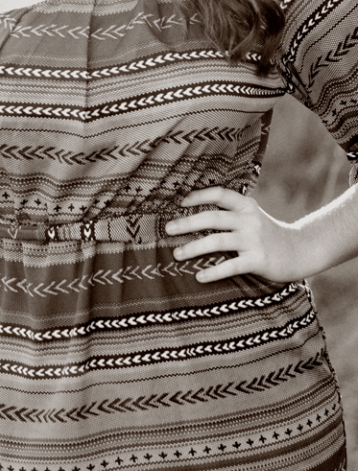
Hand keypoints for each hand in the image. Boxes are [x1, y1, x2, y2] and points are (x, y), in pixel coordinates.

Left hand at [165, 186, 308, 284]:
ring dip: (194, 247)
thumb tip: (195, 213)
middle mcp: (249, 219)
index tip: (181, 202)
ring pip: (217, 240)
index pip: (219, 194)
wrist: (300, 251)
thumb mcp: (252, 216)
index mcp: (246, 205)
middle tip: (168, 228)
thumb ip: (231, 213)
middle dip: (187, 222)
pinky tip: (199, 276)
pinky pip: (231, 265)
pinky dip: (213, 271)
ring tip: (177, 253)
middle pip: (212, 217)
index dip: (199, 195)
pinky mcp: (258, 260)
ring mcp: (254, 240)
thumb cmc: (269, 234)